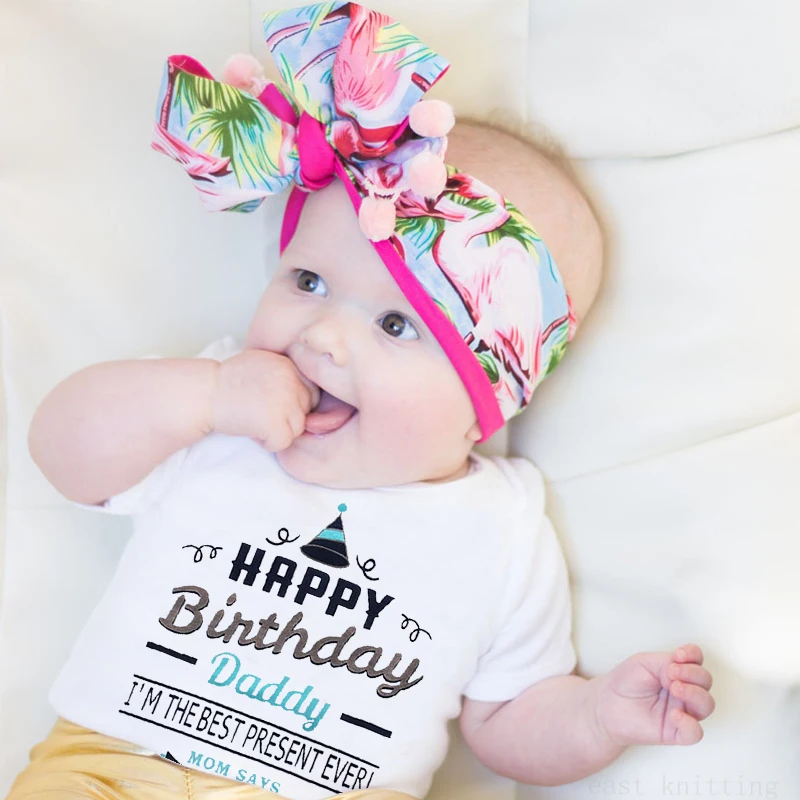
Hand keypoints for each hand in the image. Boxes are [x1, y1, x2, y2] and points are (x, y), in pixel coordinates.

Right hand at [208, 349, 319, 450]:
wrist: (203, 394)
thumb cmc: (225, 382)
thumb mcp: (260, 363)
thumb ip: (284, 374)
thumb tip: (307, 394)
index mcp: (288, 365)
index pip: (309, 391)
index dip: (292, 403)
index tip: (271, 405)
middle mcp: (291, 380)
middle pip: (305, 410)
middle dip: (287, 417)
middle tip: (261, 415)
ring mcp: (284, 401)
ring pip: (298, 428)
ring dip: (278, 431)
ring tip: (255, 422)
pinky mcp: (275, 422)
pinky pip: (284, 442)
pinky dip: (268, 443)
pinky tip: (251, 431)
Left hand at [592, 644, 713, 746]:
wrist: (608, 705)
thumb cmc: (627, 682)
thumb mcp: (643, 662)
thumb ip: (665, 662)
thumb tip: (681, 668)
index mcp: (677, 670)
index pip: (697, 660)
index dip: (693, 655)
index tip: (679, 655)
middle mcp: (684, 690)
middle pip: (705, 681)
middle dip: (692, 674)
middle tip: (672, 673)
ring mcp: (682, 710)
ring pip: (706, 705)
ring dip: (695, 694)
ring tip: (675, 689)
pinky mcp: (676, 731)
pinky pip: (695, 732)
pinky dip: (689, 724)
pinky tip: (675, 715)